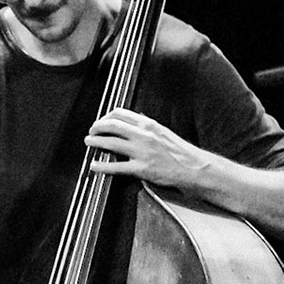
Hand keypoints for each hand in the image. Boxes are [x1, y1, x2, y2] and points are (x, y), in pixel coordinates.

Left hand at [86, 108, 209, 188]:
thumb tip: (134, 120)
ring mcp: (142, 152)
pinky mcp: (142, 169)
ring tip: (88, 142)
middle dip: (97, 127)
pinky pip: (116, 167)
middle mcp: (144, 135)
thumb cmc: (180, 152)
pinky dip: (101, 166)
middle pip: (112, 125)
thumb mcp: (163, 132)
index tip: (101, 121)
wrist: (194, 168)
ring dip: (95, 142)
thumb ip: (147, 127)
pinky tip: (94, 166)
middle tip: (91, 131)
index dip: (106, 116)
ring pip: (111, 143)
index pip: (121, 113)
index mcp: (149, 124)